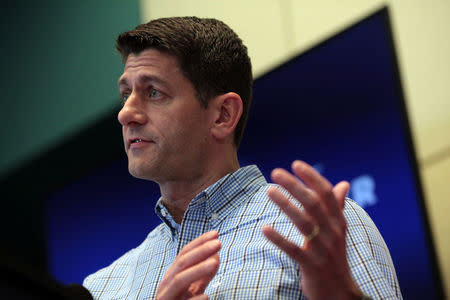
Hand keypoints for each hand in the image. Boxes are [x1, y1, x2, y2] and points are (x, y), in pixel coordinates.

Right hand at [156, 231, 220, 299]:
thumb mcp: (193, 287)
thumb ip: (203, 273)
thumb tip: (216, 255)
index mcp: (172, 276)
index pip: (184, 254)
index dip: (199, 242)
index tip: (216, 234)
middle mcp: (166, 285)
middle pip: (182, 263)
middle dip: (201, 251)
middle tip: (218, 243)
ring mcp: (167, 298)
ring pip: (180, 280)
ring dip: (198, 270)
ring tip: (215, 263)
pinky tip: (206, 296)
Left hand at [262, 160, 361, 299]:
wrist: (339, 292)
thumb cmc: (335, 256)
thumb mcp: (339, 230)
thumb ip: (338, 206)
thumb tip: (344, 183)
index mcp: (338, 221)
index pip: (327, 194)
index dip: (312, 177)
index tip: (295, 164)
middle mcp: (333, 232)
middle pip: (313, 204)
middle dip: (294, 186)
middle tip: (275, 172)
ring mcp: (323, 250)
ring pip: (304, 223)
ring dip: (285, 205)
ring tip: (269, 191)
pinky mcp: (312, 266)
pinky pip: (294, 250)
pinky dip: (279, 239)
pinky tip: (264, 229)